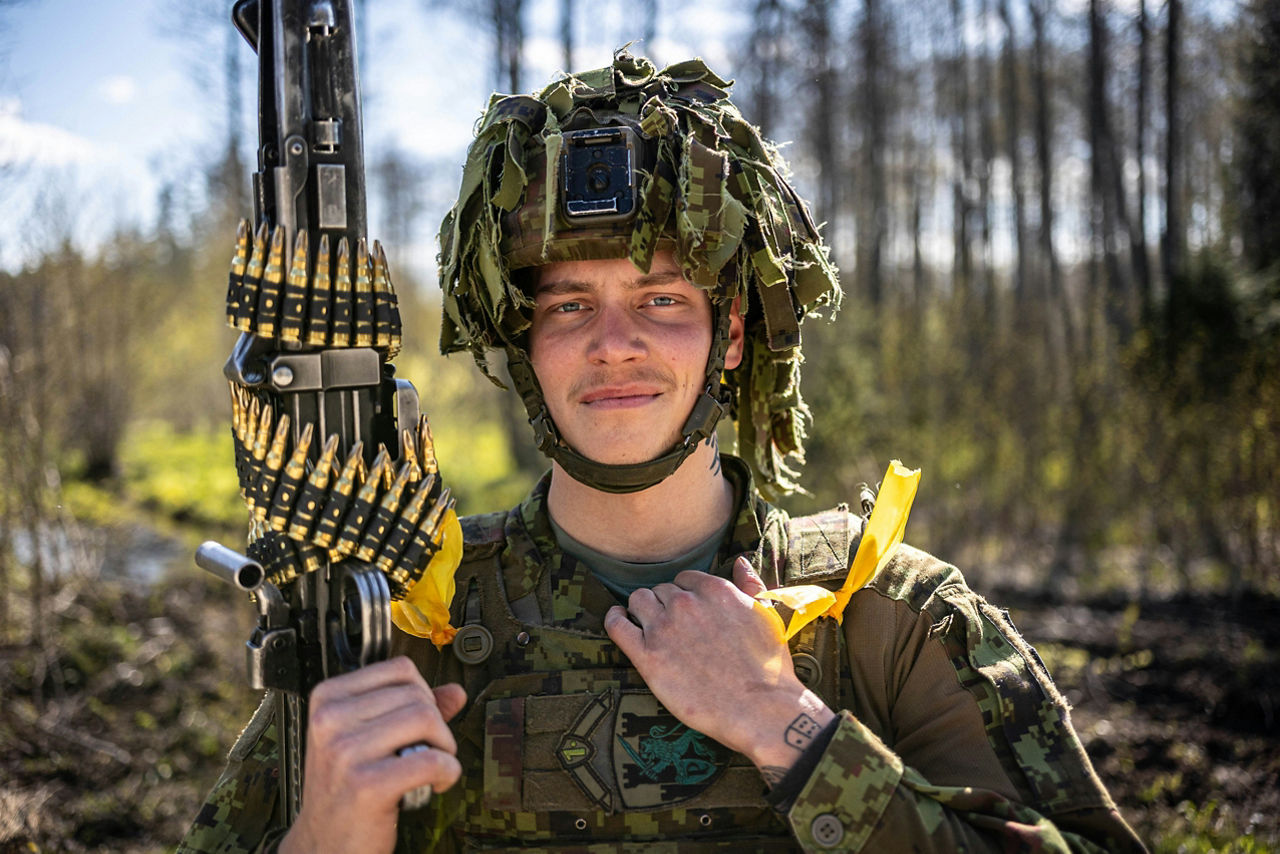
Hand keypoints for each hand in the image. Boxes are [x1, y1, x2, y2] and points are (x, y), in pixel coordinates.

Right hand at [279, 657, 466, 853]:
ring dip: (445, 746)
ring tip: (433, 765)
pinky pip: (432, 760)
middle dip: (436, 723)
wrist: (324, 844)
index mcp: (328, 699)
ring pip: (427, 720)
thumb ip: (409, 710)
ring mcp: (345, 752)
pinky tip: (437, 783)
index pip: (400, 670)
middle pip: (417, 695)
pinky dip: (448, 771)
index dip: (423, 694)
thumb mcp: (366, 739)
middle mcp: (331, 720)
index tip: (420, 721)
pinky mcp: (366, 785)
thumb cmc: (346, 789)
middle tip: (428, 749)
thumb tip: (455, 691)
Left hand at [604, 557, 833, 774]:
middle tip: (674, 626)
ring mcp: (663, 628)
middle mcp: (685, 603)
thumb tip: (740, 562)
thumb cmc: (768, 665)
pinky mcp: (647, 656)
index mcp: (714, 590)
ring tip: (648, 624)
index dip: (686, 594)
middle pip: (661, 590)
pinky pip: (617, 625)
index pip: (685, 578)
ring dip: (642, 608)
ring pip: (638, 600)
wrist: (759, 708)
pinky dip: (615, 619)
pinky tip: (618, 619)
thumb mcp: (766, 615)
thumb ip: (750, 584)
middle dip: (666, 604)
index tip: (688, 610)